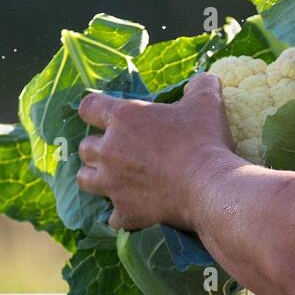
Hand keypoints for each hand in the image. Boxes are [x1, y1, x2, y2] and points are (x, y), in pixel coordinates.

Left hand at [76, 72, 237, 230]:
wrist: (209, 187)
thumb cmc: (204, 140)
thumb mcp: (207, 103)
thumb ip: (200, 86)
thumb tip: (204, 79)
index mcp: (123, 118)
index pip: (89, 107)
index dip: (95, 110)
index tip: (106, 115)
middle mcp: (109, 150)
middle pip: (85, 147)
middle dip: (97, 148)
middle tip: (118, 150)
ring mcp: (113, 183)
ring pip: (85, 180)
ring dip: (96, 178)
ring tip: (114, 179)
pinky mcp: (124, 211)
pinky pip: (112, 215)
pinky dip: (121, 213)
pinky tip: (134, 211)